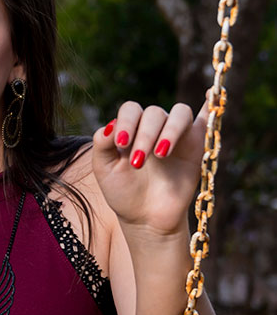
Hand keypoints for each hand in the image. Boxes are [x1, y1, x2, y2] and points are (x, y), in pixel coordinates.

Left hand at [91, 92, 210, 235]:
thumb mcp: (104, 169)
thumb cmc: (123, 192)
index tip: (121, 144)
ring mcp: (177, 134)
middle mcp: (154, 126)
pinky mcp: (197, 145)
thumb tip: (111, 124)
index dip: (126, 122)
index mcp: (131, 128)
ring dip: (170, 130)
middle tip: (139, 162)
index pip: (130, 109)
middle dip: (146, 135)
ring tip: (160, 154)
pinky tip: (211, 95)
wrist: (146, 219)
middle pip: (154, 113)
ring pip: (180, 113)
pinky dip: (212, 105)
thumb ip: (102, 144)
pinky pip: (207, 119)